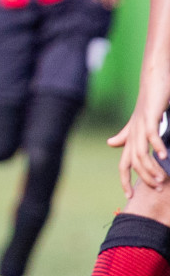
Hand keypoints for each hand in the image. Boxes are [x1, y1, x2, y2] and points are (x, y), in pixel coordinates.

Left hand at [108, 65, 169, 196]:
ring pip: (141, 153)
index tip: (128, 195)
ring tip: (162, 179)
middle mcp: (132, 133)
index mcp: (130, 137)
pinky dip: (157, 146)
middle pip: (132, 162)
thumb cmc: (148, 102)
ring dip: (151, 168)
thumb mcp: (137, 122)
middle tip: (157, 189)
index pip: (123, 164)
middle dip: (143, 178)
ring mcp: (140, 125)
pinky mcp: (149, 116)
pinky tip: (165, 156)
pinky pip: (151, 134)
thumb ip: (126, 135)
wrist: (153, 79)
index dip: (124, 179)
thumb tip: (111, 144)